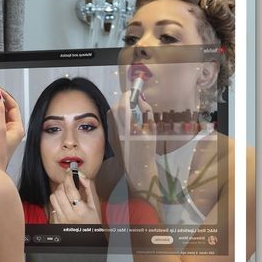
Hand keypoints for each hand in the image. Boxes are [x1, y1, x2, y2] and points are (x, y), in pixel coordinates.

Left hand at [47, 167, 102, 226]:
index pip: (70, 189)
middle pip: (59, 192)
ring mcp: (61, 219)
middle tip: (69, 183)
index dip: (69, 177)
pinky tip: (64, 203)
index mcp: (81, 211)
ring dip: (59, 192)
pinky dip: (57, 201)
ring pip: (53, 198)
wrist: (85, 238)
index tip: (70, 172)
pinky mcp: (55, 221)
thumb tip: (82, 176)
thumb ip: (88, 189)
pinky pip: (52, 206)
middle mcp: (69, 215)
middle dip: (64, 184)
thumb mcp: (94, 206)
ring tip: (65, 193)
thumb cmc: (92, 223)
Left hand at [106, 86, 158, 204]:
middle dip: (123, 101)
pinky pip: (110, 121)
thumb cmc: (148, 151)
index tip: (133, 93)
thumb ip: (147, 112)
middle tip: (132, 100)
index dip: (128, 96)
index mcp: (129, 127)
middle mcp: (118, 129)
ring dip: (119, 108)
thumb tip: (140, 99)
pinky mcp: (110, 137)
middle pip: (115, 108)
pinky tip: (125, 120)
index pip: (124, 105)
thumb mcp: (152, 130)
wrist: (138, 169)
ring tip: (129, 110)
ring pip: (111, 114)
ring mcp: (112, 133)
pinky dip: (116, 116)